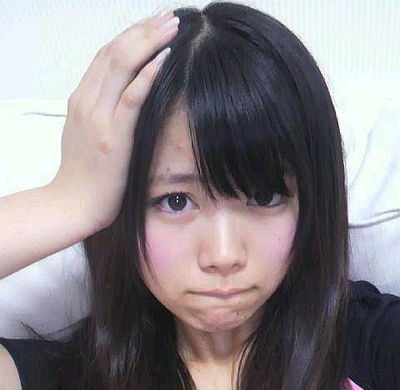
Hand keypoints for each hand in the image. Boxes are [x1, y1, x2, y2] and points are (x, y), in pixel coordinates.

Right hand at [50, 9, 178, 231]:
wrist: (72, 205)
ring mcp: (98, 119)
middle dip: (144, 30)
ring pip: (122, 66)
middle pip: (115, 52)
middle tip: (170, 17)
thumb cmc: (83, 176)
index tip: (154, 24)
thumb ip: (99, 112)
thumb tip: (120, 98)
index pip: (106, 55)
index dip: (131, 35)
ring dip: (149, 42)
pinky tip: (164, 58)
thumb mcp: (85, 134)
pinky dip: (148, 75)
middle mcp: (87, 102)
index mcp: (81, 100)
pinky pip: (131, 99)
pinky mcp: (113, 138)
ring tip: (172, 27)